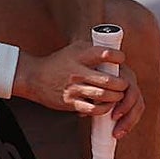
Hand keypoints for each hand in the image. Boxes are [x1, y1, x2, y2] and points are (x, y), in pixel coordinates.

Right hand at [14, 42, 142, 137]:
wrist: (35, 78)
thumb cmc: (58, 62)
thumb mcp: (75, 49)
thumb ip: (93, 49)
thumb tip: (115, 52)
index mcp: (80, 56)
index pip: (105, 54)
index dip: (118, 57)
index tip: (120, 60)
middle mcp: (78, 72)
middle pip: (109, 80)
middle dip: (122, 84)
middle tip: (124, 83)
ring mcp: (74, 88)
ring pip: (103, 96)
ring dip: (116, 97)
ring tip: (118, 94)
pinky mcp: (71, 102)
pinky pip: (93, 109)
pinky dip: (104, 108)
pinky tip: (106, 105)